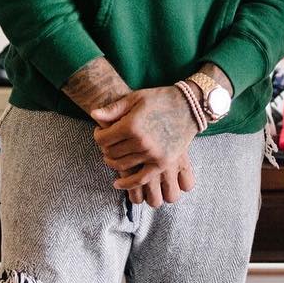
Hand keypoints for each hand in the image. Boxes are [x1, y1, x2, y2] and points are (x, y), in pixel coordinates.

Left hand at [90, 86, 197, 208]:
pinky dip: (127, 184)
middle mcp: (140, 142)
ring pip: (121, 166)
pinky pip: (140, 179)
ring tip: (114, 155)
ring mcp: (152, 155)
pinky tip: (117, 183)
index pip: (102, 139)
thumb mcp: (135, 98)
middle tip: (109, 142)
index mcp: (131, 125)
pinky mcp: (162, 163)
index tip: (101, 132)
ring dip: (113, 162)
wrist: (190, 107)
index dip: (98, 135)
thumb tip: (93, 114)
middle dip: (105, 147)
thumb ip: (113, 109)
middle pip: (111, 152)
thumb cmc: (161, 99)